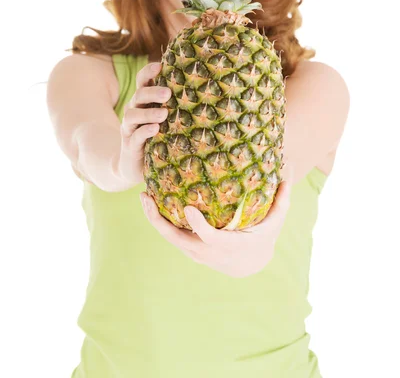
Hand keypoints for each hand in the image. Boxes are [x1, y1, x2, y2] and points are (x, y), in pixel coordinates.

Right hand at [112, 61, 170, 190]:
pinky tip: (155, 129)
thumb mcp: (166, 120)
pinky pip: (135, 136)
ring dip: (148, 113)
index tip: (160, 66)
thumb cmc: (156, 137)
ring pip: (133, 115)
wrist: (132, 166)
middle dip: (152, 92)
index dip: (148, 72)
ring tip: (164, 114)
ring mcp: (129, 128)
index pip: (142, 81)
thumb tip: (205, 90)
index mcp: (144, 101)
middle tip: (168, 93)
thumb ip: (175, 106)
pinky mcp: (130, 145)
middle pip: (139, 95)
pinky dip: (144, 131)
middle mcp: (134, 111)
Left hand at [140, 180, 291, 277]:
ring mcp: (194, 252)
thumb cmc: (262, 238)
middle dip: (158, 220)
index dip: (198, 225)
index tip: (188, 208)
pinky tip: (151, 200)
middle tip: (146, 197)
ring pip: (168, 236)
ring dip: (153, 217)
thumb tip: (290, 166)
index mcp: (227, 245)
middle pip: (176, 238)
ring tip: (142, 195)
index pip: (208, 237)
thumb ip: (281, 196)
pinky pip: (169, 234)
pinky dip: (159, 220)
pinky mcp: (188, 248)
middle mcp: (205, 251)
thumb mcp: (274, 221)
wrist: (248, 265)